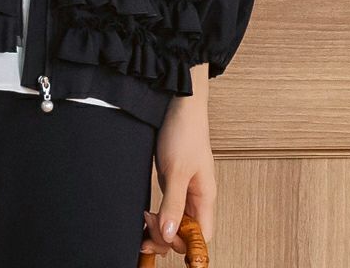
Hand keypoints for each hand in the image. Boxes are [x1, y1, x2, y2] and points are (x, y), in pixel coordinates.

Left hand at [140, 67, 215, 257]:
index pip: (201, 236)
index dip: (184, 245)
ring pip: (175, 222)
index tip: (161, 239)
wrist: (178, 103)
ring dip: (160, 227)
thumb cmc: (184, 132)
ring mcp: (184, 190)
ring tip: (144, 221)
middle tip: (145, 229)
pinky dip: (157, 215)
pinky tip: (146, 214)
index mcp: (205, 197)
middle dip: (166, 237)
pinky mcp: (173, 181)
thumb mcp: (176, 170)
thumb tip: (169, 236)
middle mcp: (197, 197)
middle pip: (186, 233)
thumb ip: (173, 203)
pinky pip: (168, 208)